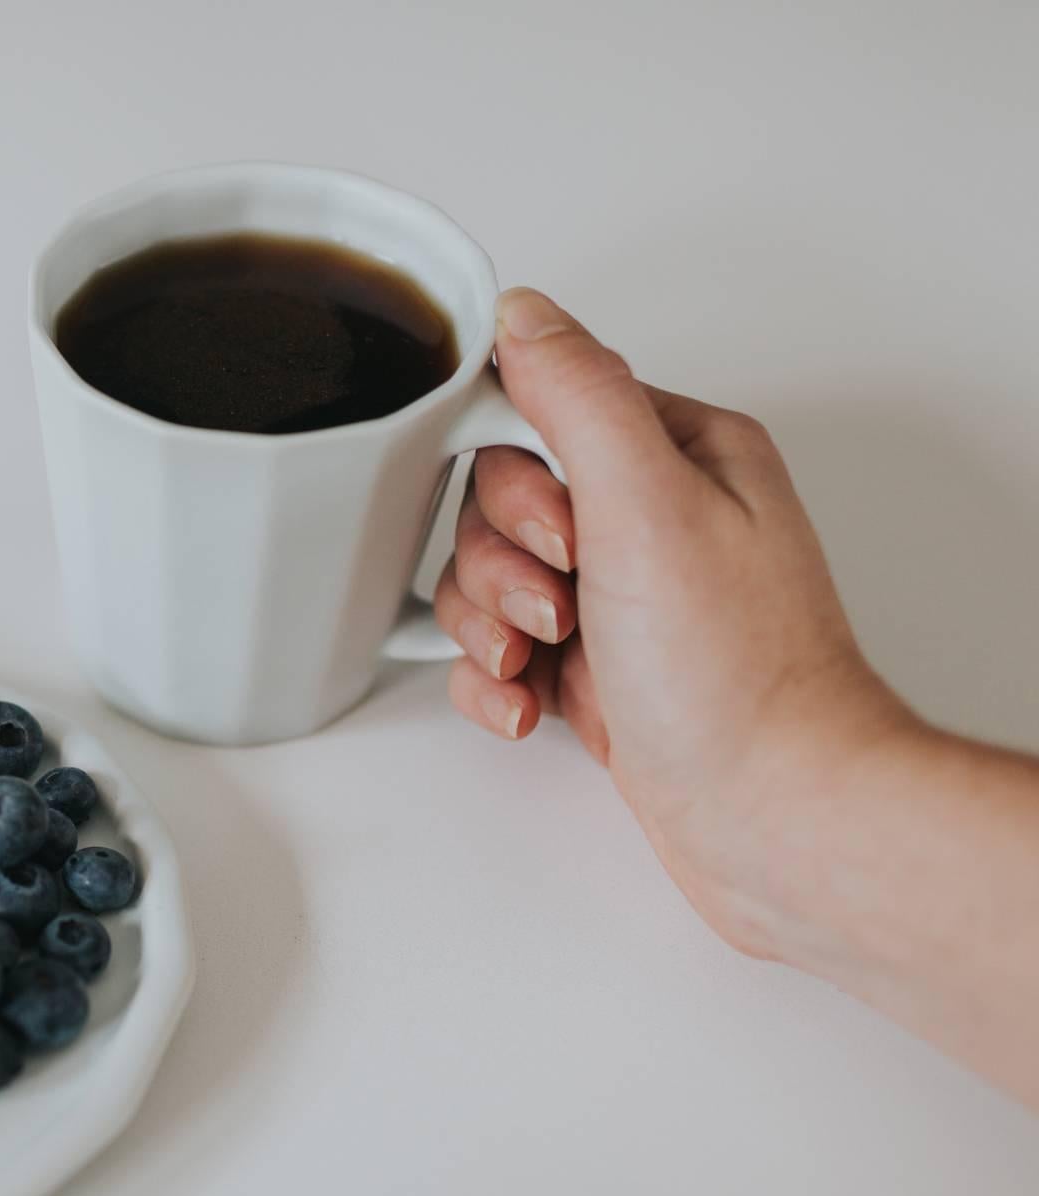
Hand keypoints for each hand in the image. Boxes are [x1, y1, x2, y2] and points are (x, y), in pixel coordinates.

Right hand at [435, 288, 914, 957]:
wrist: (772, 817)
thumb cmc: (736, 678)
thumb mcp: (648, 505)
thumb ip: (578, 396)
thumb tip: (523, 314)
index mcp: (682, 455)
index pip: (542, 411)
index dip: (517, 477)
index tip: (552, 531)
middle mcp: (652, 523)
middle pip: (500, 505)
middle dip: (503, 566)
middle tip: (562, 604)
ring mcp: (621, 602)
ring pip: (488, 582)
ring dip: (493, 628)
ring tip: (545, 660)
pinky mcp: (595, 671)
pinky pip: (498, 653)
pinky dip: (496, 682)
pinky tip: (532, 706)